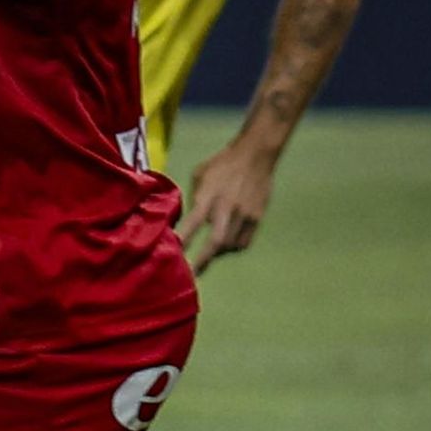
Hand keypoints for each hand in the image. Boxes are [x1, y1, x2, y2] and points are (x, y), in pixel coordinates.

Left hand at [178, 138, 277, 273]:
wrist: (255, 155)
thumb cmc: (222, 164)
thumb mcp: (200, 175)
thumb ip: (193, 198)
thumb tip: (184, 218)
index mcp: (209, 195)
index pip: (194, 222)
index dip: (184, 239)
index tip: (174, 254)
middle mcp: (227, 208)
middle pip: (216, 242)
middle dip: (202, 261)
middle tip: (191, 275)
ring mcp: (244, 215)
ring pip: (229, 245)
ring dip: (216, 254)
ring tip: (207, 256)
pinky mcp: (257, 218)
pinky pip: (243, 242)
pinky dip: (232, 248)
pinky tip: (225, 245)